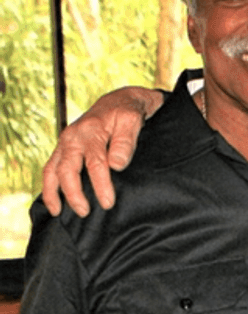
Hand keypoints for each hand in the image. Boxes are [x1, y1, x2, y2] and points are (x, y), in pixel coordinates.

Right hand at [42, 86, 165, 216]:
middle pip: (67, 169)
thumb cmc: (128, 113)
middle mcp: (73, 137)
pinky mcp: (64, 147)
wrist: (119, 101)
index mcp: (91, 130)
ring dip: (53, 192)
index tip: (107, 202)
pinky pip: (51, 168)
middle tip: (85, 212)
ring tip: (57, 212)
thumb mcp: (132, 121)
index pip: (95, 163)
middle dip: (74, 193)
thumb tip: (116, 164)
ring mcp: (65, 142)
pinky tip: (54, 201)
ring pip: (52, 170)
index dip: (101, 185)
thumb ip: (125, 142)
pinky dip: (49, 185)